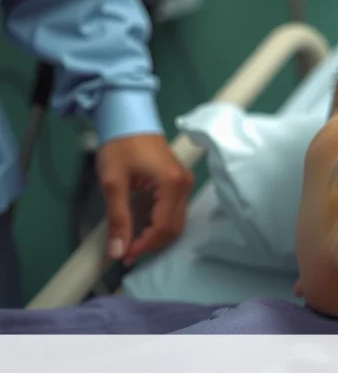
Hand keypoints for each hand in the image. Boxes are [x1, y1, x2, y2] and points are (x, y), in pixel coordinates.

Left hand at [97, 134, 193, 264]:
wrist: (129, 120)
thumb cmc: (120, 147)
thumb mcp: (113, 183)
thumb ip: (117, 219)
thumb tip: (118, 251)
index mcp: (171, 184)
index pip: (162, 226)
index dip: (144, 245)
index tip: (124, 256)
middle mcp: (184, 185)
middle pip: (174, 228)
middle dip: (151, 245)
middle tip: (126, 253)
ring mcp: (185, 183)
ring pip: (177, 222)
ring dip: (157, 237)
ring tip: (133, 243)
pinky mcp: (180, 182)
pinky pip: (176, 212)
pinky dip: (161, 225)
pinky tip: (143, 228)